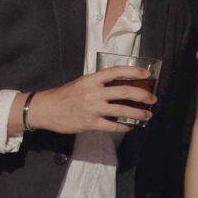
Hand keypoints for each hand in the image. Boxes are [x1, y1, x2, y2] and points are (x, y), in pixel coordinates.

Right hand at [24, 69, 152, 134]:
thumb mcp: (81, 83)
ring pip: (123, 111)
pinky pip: (114, 126)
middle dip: (143, 96)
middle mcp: (94, 92)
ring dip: (139, 113)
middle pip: (125, 92)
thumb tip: (119, 84)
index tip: (147, 74)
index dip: (134, 71)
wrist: (45, 109)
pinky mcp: (91, 123)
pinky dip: (125, 126)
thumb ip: (98, 83)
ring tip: (147, 115)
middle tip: (153, 99)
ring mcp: (93, 109)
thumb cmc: (64, 95)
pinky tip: (130, 126)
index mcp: (91, 80)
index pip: (116, 71)